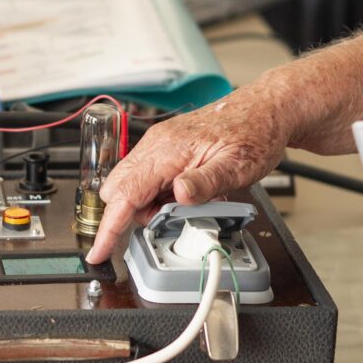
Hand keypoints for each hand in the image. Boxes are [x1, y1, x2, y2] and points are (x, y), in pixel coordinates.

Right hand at [86, 85, 290, 263]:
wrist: (263, 111)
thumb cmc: (253, 133)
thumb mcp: (237, 166)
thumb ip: (205, 182)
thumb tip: (179, 195)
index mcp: (168, 150)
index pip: (125, 194)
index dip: (109, 227)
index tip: (99, 251)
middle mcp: (155, 145)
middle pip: (118, 191)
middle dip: (135, 215)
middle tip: (172, 219)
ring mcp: (157, 145)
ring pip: (131, 186)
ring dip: (150, 205)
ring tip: (189, 203)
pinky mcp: (163, 148)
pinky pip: (146, 177)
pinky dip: (158, 194)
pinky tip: (187, 193)